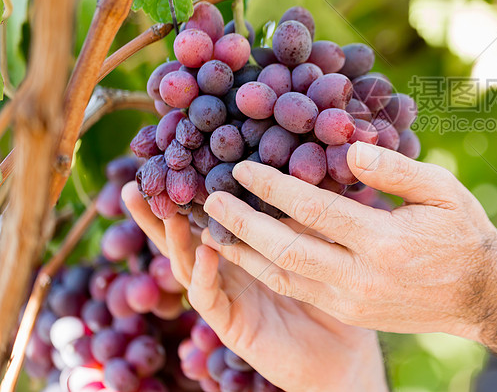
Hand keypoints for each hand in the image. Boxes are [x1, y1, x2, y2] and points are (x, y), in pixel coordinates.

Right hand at [122, 183, 387, 391]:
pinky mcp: (231, 325)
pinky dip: (204, 274)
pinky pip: (210, 298)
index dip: (190, 191)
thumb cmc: (336, 293)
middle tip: (136, 184)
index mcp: (245, 248)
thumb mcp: (322, 242)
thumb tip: (312, 162)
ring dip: (175, 238)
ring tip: (168, 210)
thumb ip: (306, 211)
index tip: (174, 158)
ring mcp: (227, 297)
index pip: (210, 215)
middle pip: (183, 238)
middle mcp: (228, 270)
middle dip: (157, 214)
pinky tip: (206, 251)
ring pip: (188, 265)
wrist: (344, 354)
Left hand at [200, 141, 496, 339]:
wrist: (482, 296)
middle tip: (211, 198)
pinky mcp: (351, 313)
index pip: (314, 211)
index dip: (273, 187)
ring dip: (244, 253)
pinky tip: (248, 253)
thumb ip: (393, 170)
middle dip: (243, 224)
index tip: (243, 167)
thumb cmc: (463, 233)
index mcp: (385, 243)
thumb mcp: (441, 191)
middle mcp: (362, 278)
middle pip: (286, 249)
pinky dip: (267, 270)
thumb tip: (347, 149)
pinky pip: (299, 290)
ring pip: (284, 277)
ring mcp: (352, 301)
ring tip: (213, 228)